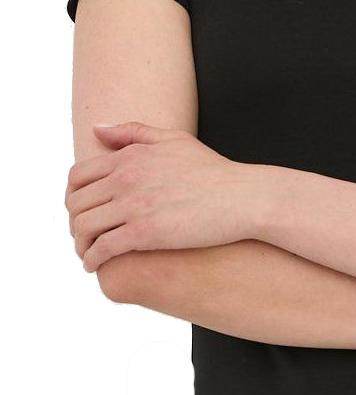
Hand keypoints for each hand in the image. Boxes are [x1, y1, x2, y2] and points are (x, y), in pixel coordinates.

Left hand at [65, 122, 261, 271]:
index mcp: (130, 157)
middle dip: (74, 223)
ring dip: (79, 244)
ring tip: (88, 253)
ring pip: (83, 227)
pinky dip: (92, 259)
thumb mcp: (174, 140)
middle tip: (84, 237)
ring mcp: (133, 205)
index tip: (83, 212)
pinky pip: (102, 249)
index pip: (78, 177)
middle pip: (76, 204)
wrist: (243, 198)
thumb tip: (96, 129)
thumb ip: (133, 132)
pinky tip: (96, 265)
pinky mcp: (144, 233)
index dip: (74, 198)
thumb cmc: (214, 171)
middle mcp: (126, 178)